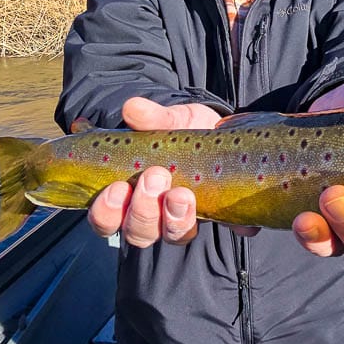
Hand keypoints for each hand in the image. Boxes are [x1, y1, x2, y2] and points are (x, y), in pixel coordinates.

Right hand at [87, 98, 220, 246]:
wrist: (220, 129)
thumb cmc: (182, 132)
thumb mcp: (169, 120)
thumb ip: (152, 118)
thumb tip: (132, 108)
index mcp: (131, 196)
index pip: (107, 220)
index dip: (107, 212)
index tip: (117, 187)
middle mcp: (156, 215)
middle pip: (140, 233)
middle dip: (144, 210)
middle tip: (155, 177)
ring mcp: (189, 219)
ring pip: (176, 235)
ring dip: (177, 219)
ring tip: (183, 194)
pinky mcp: (223, 214)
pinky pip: (229, 227)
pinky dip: (234, 223)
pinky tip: (236, 217)